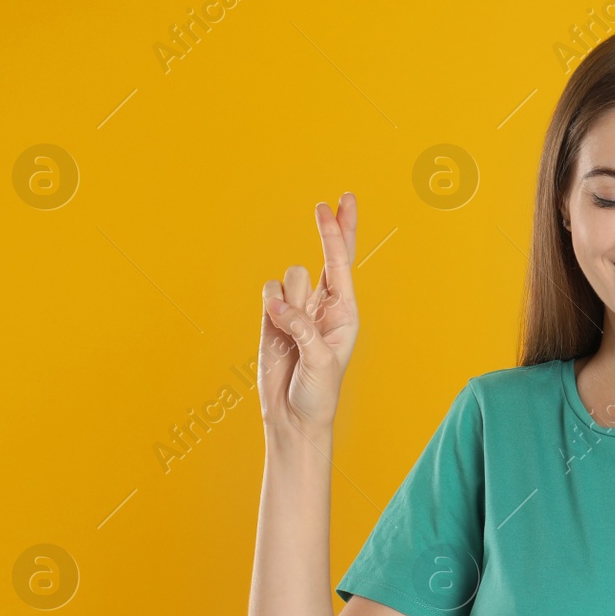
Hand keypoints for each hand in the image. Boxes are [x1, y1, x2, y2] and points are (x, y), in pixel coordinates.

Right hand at [258, 193, 359, 433]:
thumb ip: (301, 328)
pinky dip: (269, 304)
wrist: (293, 415)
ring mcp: (298, 309)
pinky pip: (268, 291)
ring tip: (291, 333)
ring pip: (290, 277)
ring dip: (288, 297)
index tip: (333, 205)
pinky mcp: (273, 317)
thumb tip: (277, 303)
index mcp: (345, 312)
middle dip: (332, 228)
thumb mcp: (320, 361)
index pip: (342, 262)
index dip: (337, 232)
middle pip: (327, 255)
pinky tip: (274, 326)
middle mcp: (324, 306)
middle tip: (335, 200)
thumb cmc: (318, 392)